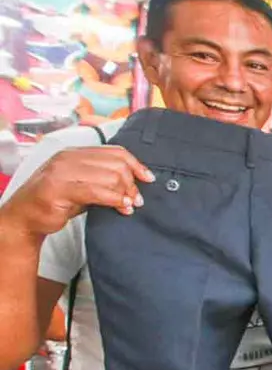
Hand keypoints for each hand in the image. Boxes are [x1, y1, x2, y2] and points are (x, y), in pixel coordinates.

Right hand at [0, 146, 153, 236]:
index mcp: (75, 153)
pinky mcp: (58, 189)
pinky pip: (96, 191)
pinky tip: (122, 208)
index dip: (136, 164)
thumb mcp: (83, 186)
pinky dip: (115, 200)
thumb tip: (135, 183)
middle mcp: (68, 158)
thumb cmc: (56, 202)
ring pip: (109, 177)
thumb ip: (103, 179)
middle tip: (137, 200)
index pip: (115, 152)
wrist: (25, 218)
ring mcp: (62, 172)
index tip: (148, 178)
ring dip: (125, 193)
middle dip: (131, 183)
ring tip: (129, 206)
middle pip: (116, 164)